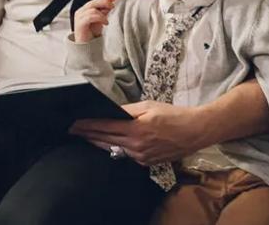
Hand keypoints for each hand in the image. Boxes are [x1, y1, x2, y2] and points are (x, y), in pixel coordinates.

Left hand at [70, 101, 199, 165]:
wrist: (194, 131)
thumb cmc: (174, 115)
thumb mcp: (150, 105)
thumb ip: (128, 110)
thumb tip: (111, 111)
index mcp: (136, 129)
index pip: (105, 127)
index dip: (87, 125)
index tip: (75, 124)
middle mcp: (136, 146)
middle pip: (105, 140)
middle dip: (88, 134)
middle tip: (73, 131)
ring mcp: (140, 157)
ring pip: (114, 149)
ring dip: (100, 142)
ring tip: (87, 136)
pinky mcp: (146, 163)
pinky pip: (126, 155)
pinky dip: (117, 148)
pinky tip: (110, 143)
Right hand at [73, 0, 116, 42]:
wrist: (87, 45)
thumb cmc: (92, 32)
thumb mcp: (101, 19)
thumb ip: (104, 11)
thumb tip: (111, 2)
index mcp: (85, 9)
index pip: (95, 1)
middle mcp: (81, 12)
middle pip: (93, 3)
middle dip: (104, 2)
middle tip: (113, 6)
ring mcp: (79, 17)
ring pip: (92, 9)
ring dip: (102, 13)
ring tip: (106, 20)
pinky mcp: (80, 24)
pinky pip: (91, 16)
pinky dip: (100, 18)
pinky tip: (105, 23)